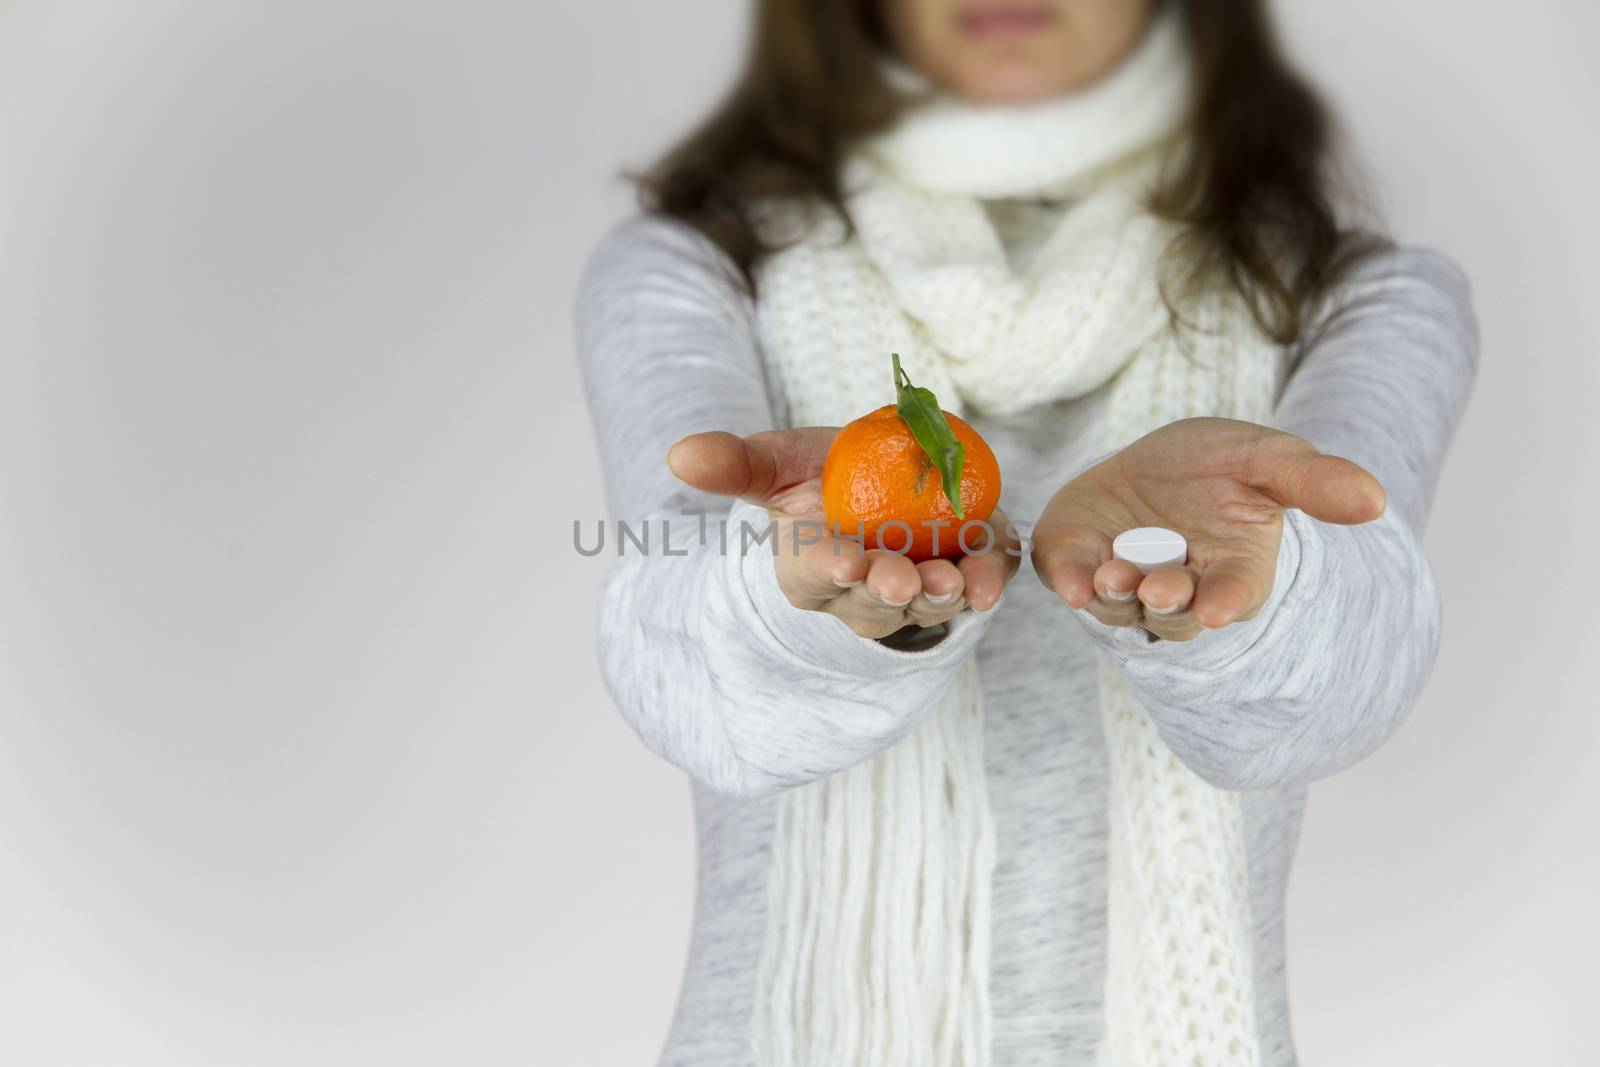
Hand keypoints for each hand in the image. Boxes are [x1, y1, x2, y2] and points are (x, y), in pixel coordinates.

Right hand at [667, 428, 1020, 639]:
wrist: (889, 478)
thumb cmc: (822, 479)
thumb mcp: (776, 465)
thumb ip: (735, 464)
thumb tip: (678, 454)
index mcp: (809, 568)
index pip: (814, 575)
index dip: (828, 570)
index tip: (842, 561)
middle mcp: (862, 593)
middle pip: (873, 601)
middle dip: (888, 590)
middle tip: (900, 578)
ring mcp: (916, 590)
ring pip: (926, 605)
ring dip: (940, 595)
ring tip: (952, 580)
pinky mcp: (965, 574)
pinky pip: (978, 586)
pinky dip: (988, 582)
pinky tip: (992, 578)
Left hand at [1031, 417, 1385, 641]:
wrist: (1153, 462)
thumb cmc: (1220, 465)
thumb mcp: (1269, 460)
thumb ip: (1314, 481)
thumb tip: (1376, 500)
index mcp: (1234, 570)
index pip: (1237, 594)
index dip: (1228, 601)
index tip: (1218, 608)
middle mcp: (1179, 588)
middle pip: (1174, 611)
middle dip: (1167, 601)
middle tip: (1161, 591)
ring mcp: (1124, 581)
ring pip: (1121, 606)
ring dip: (1117, 597)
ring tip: (1113, 580)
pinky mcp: (1077, 564)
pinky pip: (1071, 581)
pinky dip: (1070, 583)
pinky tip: (1070, 583)